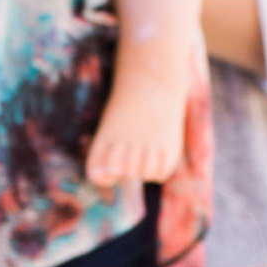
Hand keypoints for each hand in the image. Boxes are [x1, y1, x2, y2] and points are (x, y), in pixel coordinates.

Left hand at [85, 74, 185, 191]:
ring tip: (146, 151)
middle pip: (122, 174)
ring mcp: (147, 143)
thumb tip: (120, 181)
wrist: (152, 85)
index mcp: (105, 138)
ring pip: (142, 174)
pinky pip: (160, 174)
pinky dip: (159, 169)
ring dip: (144, 169)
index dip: (104, 177)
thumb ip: (109, 159)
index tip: (111, 170)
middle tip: (134, 150)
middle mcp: (126, 141)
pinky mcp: (168, 146)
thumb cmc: (126, 113)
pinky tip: (159, 153)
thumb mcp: (109, 131)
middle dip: (126, 169)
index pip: (98, 174)